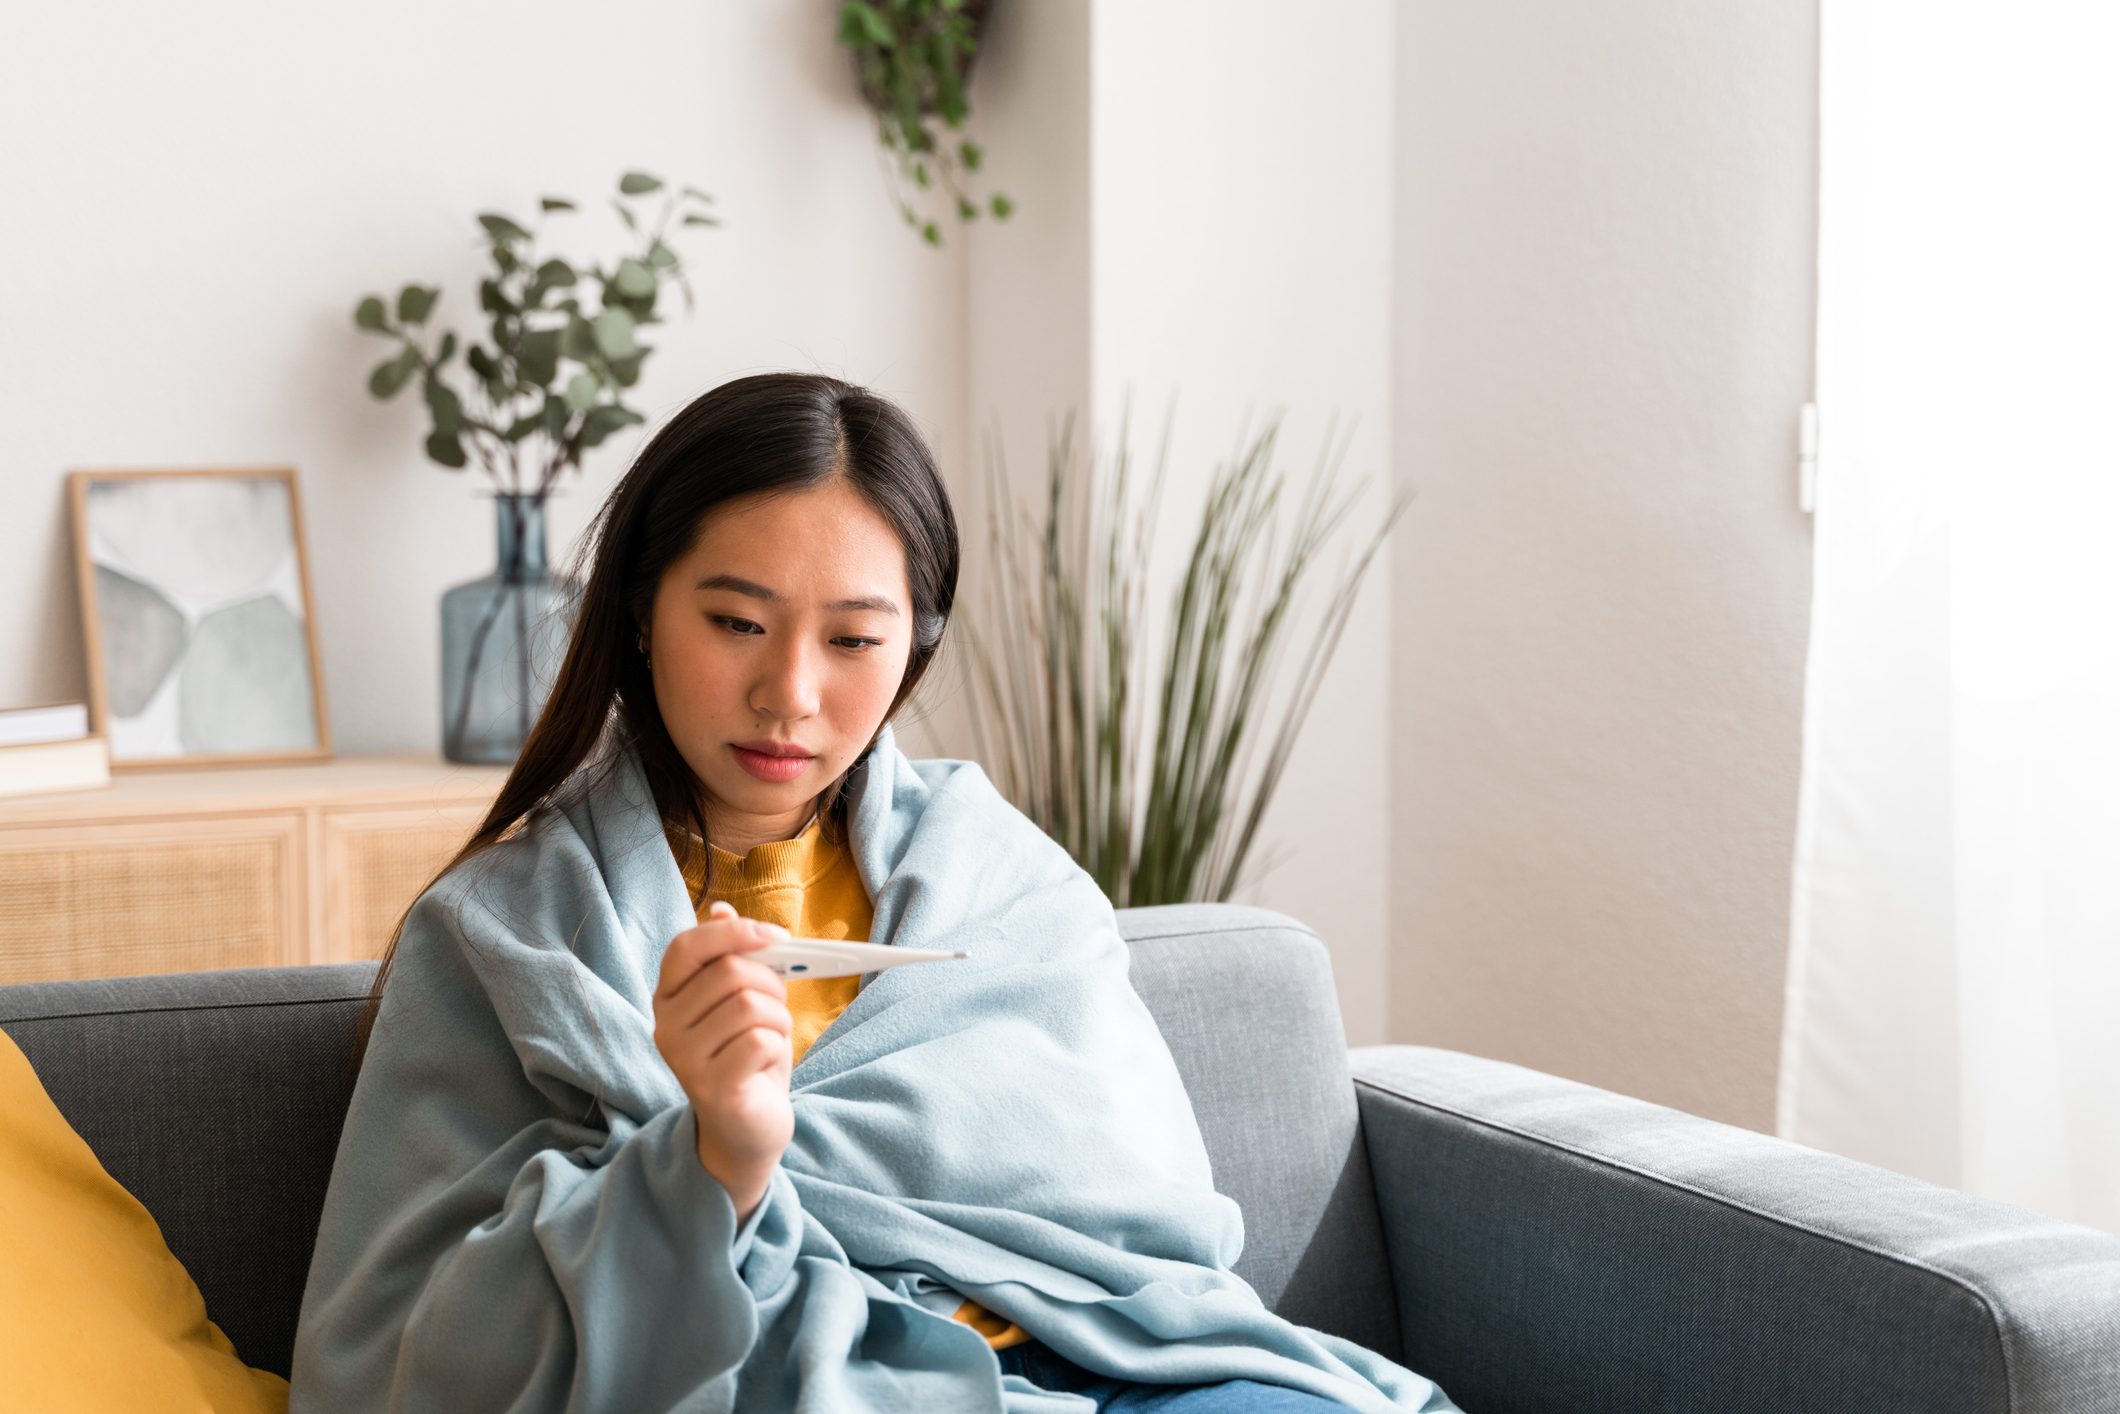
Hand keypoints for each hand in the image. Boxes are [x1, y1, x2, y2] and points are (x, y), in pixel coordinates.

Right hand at [653, 900, 794, 1224]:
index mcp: (668, 997)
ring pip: (751, 1006)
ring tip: (769, 1044)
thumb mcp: (741, 1001)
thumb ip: (732, 959)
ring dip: (778, 1021)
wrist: (748, 1129)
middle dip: (773, 985)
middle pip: (732, 973)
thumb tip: (722, 911)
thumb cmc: (747, 1057)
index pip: (687, 946)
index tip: (777, 936)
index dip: (734, 934)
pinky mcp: (710, 1088)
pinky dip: (778, 1049)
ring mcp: (683, 1060)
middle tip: (777, 1011)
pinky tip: (765, 1067)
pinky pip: (760, 1041)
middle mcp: (665, 1026)